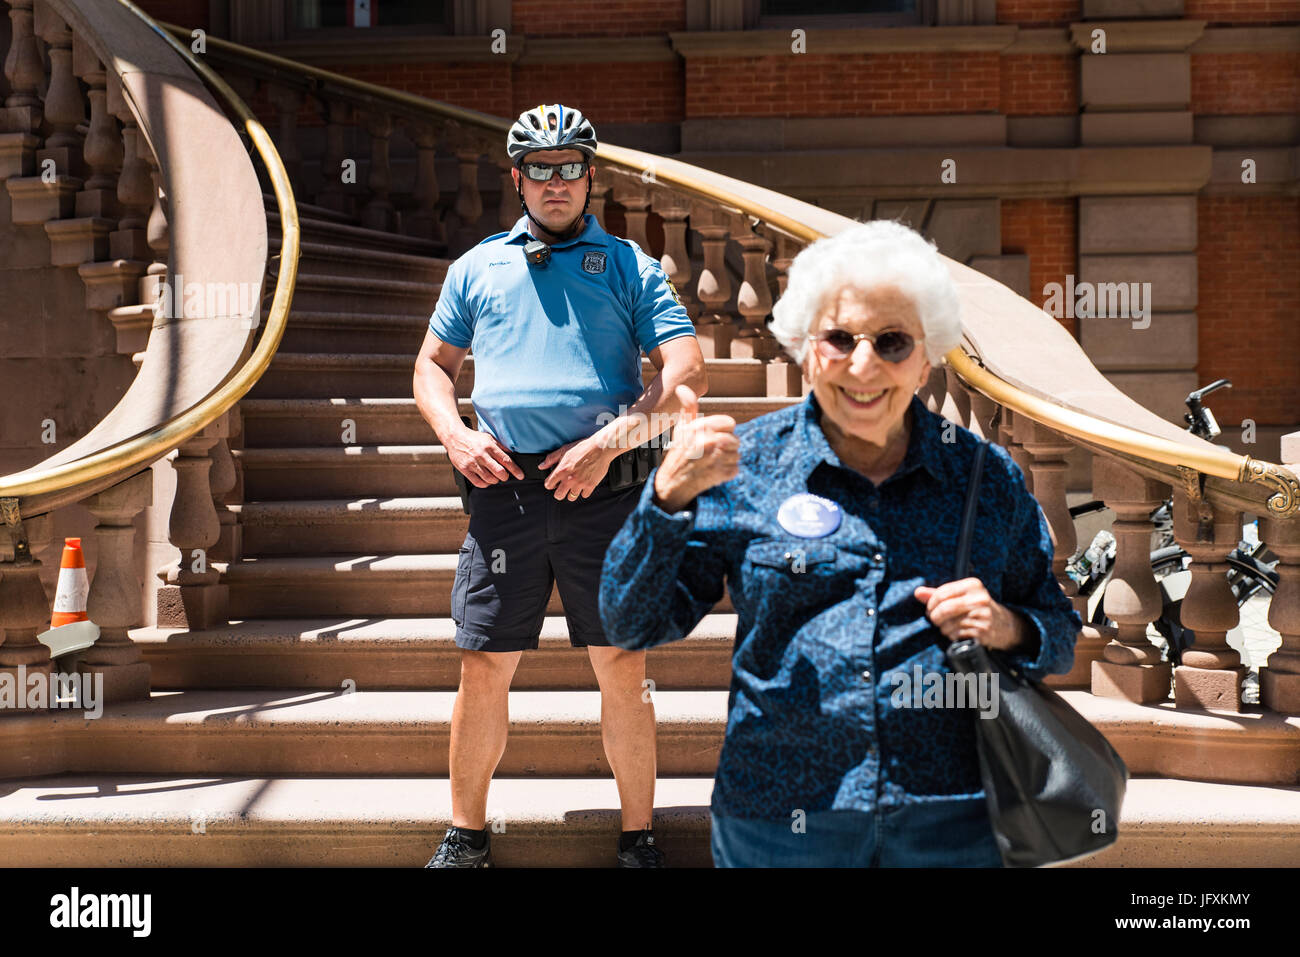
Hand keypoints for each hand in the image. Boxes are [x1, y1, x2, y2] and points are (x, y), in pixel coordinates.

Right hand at [445, 425, 524, 487]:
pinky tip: (486, 480)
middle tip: (505, 476)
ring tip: (494, 477)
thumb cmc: (473, 439)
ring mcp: (472, 463)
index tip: (521, 476)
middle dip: (505, 477)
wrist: (455, 437)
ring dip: (495, 480)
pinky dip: (485, 484)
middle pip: (499, 472)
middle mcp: (481, 455)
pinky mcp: (464, 469)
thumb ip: (501, 447)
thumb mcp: (489, 438)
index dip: (515, 470)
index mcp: (489, 446)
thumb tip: (513, 456)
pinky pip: (478, 482)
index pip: (506, 460)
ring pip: (489, 479)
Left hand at [541, 435, 615, 500]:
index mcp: (561, 470)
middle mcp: (569, 479)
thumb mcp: (564, 450)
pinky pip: (584, 495)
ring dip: (572, 492)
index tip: (554, 483)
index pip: (549, 485)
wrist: (600, 448)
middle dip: (559, 492)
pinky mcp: (590, 486)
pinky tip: (584, 484)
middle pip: (559, 495)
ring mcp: (580, 484)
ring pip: (571, 497)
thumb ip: (551, 459)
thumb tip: (541, 466)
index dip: (550, 484)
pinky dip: (584, 491)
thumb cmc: (583, 448)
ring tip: (574, 485)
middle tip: (563, 488)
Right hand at [652, 384, 738, 512]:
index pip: (730, 423)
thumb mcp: (682, 428)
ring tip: (710, 462)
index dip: (724, 430)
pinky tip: (713, 472)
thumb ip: (688, 407)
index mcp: (701, 428)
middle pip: (735, 440)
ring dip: (727, 460)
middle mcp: (709, 441)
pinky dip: (727, 472)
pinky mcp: (721, 474)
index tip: (714, 437)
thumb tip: (683, 388)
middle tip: (710, 453)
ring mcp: (716, 458)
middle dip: (726, 447)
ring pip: (737, 455)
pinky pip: (735, 469)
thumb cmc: (679, 454)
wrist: (671, 484)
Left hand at [914, 578, 1026, 651]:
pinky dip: (951, 635)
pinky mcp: (982, 630)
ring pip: (948, 623)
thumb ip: (937, 593)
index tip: (929, 608)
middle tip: (934, 619)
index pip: (943, 592)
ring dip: (943, 627)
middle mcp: (979, 598)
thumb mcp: (960, 595)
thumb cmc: (975, 607)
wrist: (1003, 624)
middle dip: (934, 616)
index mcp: (973, 585)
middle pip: (945, 609)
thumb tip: (917, 592)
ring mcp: (982, 615)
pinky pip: (956, 634)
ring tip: (948, 625)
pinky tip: (957, 632)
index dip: (931, 602)